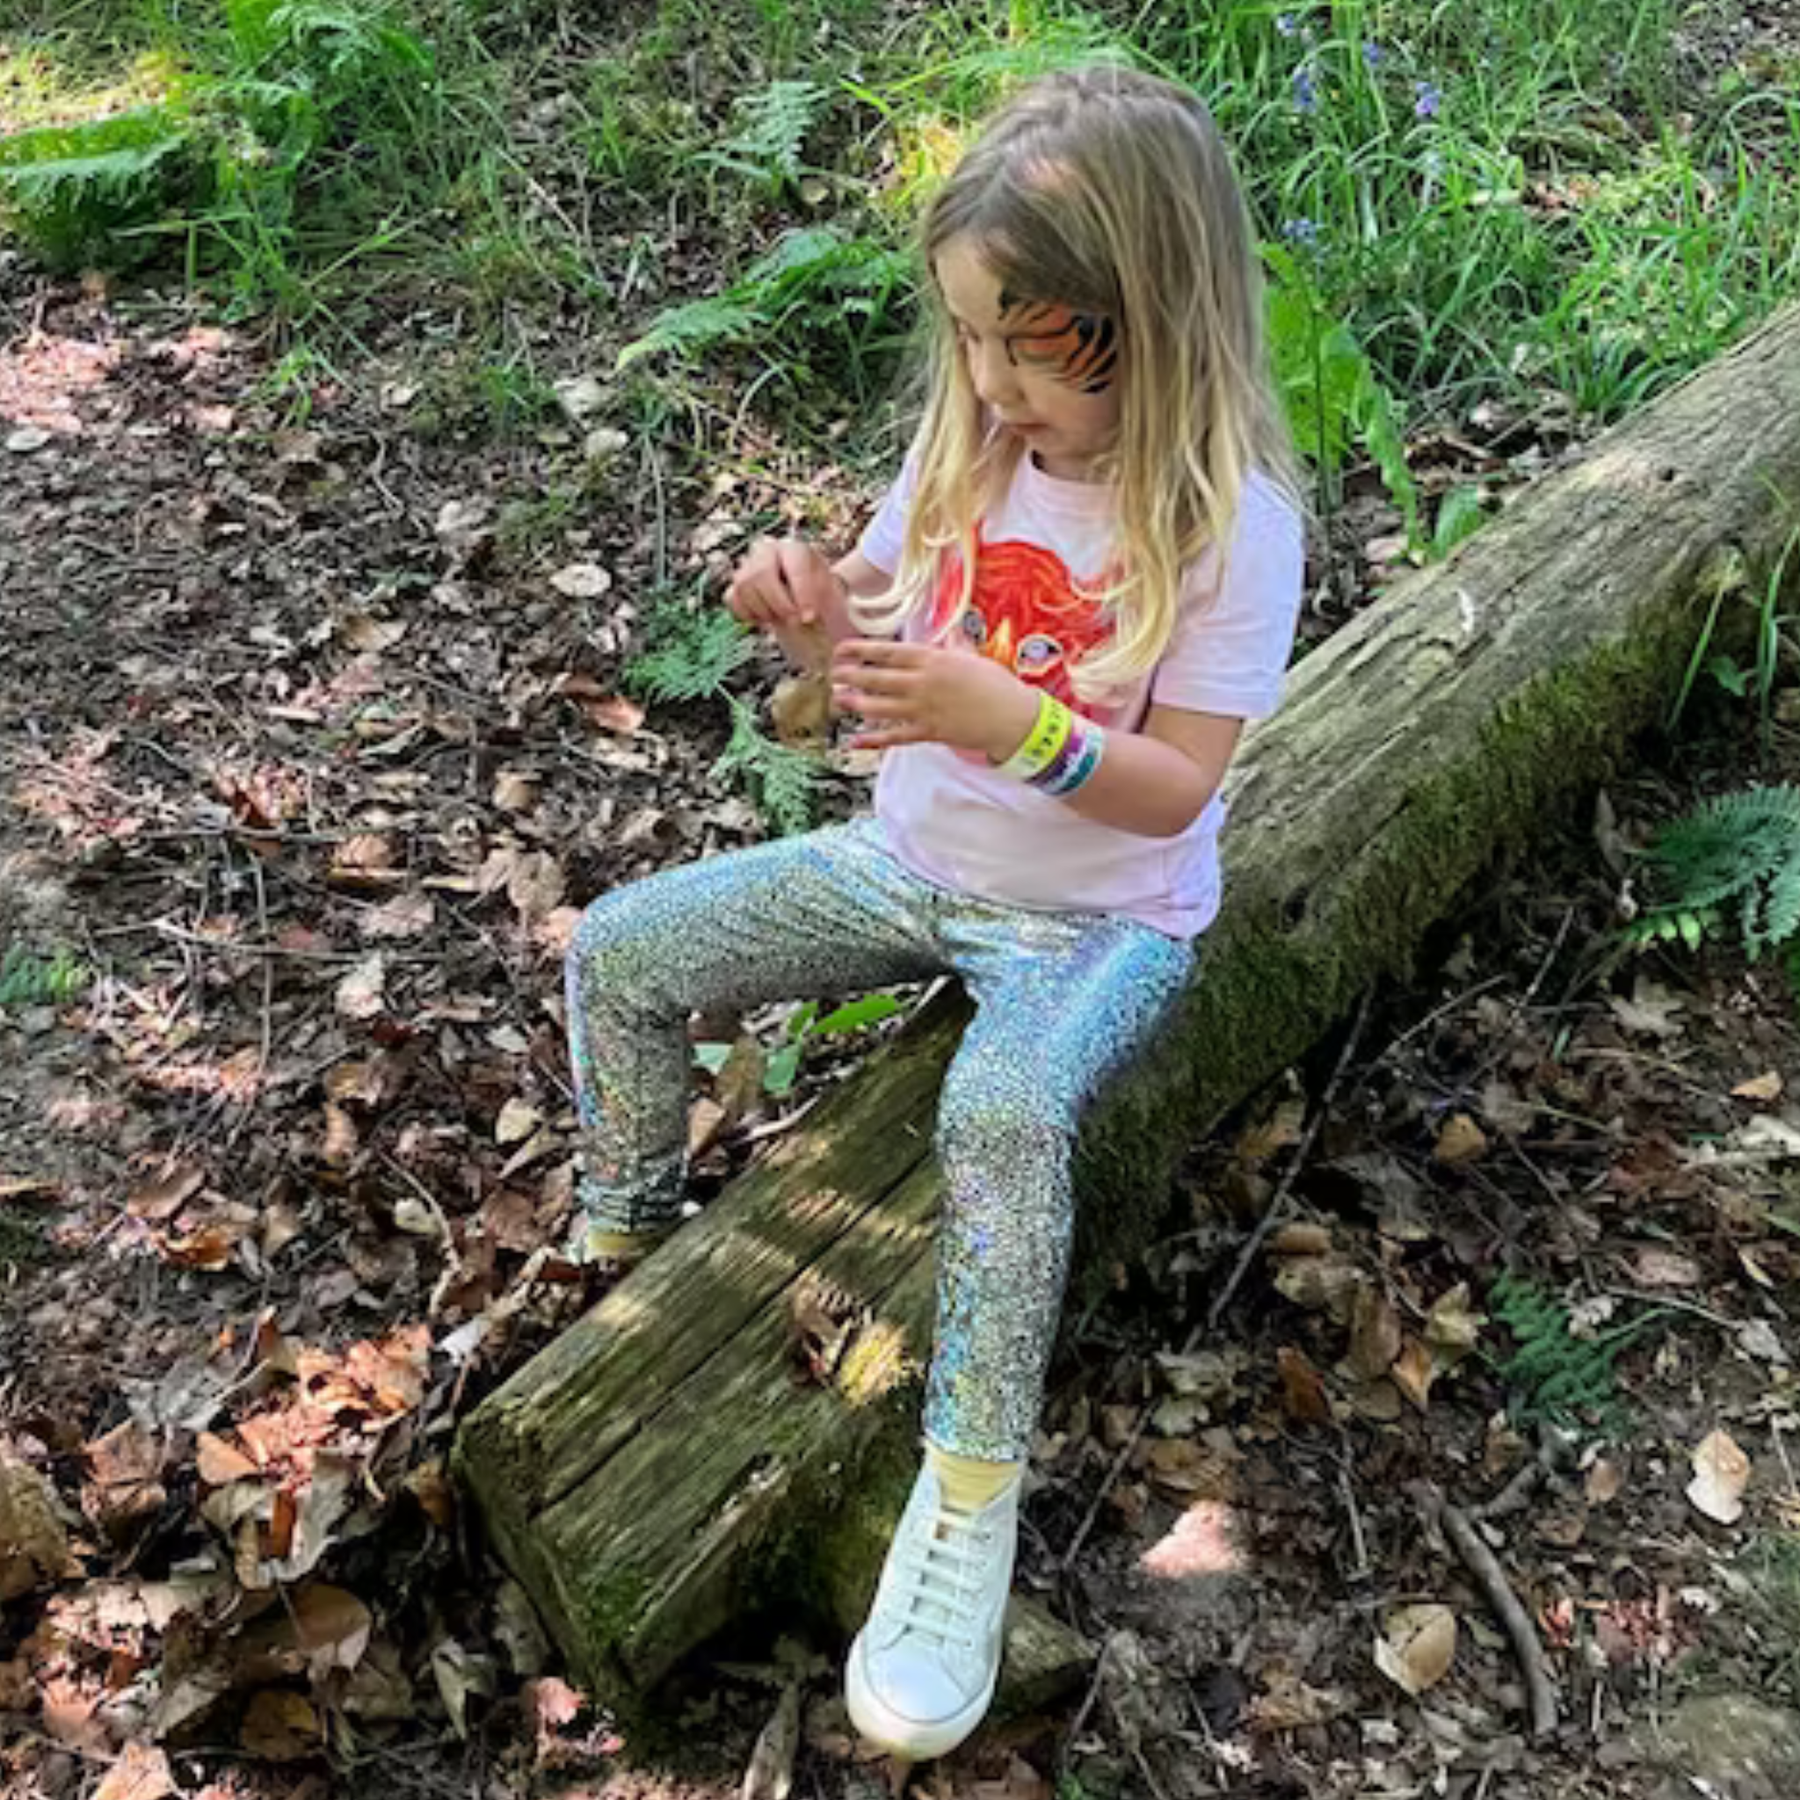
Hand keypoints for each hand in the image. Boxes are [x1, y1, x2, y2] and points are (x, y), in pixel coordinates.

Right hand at [726, 537, 843, 630]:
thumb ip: (836, 619)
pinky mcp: (736, 583)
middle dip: (779, 604)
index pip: (793, 563)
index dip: (801, 592)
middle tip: (794, 621)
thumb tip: (835, 640)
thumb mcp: (835, 604)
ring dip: (763, 610)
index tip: (809, 616)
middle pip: (761, 572)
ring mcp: (748, 565)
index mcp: (796, 549)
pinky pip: (732, 598)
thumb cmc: (820, 599)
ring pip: (743, 585)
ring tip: (781, 618)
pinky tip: (764, 619)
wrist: (806, 600)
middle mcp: (768, 550)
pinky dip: (747, 614)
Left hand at [831, 639, 1040, 760]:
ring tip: (839, 700)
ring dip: (856, 703)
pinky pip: (895, 737)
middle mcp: (923, 683)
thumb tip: (946, 634)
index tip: (842, 649)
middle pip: (877, 678)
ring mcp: (923, 710)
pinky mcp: (928, 733)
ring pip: (880, 707)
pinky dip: (873, 740)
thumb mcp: (971, 657)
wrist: (1014, 717)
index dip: (860, 650)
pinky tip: (855, 741)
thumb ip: (952, 646)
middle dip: (851, 675)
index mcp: (932, 659)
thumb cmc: (996, 684)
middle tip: (833, 674)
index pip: (888, 652)